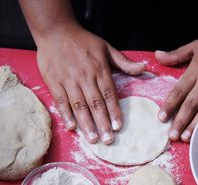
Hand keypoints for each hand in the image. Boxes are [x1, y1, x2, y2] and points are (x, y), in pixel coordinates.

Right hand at [37, 25, 144, 143]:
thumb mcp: (106, 47)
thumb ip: (124, 62)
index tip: (119, 127)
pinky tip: (72, 127)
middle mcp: (85, 77)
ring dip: (86, 123)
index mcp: (99, 69)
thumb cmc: (83, 41)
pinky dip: (66, 115)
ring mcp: (68, 80)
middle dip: (102, 123)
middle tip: (108, 140)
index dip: (114, 111)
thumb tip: (143, 68)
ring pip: (79, 105)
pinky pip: (61, 101)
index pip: (109, 94)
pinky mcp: (54, 82)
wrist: (55, 31)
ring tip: (93, 139)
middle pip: (95, 103)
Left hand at [155, 34, 197, 141]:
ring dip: (196, 124)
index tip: (161, 118)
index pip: (179, 91)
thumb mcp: (196, 45)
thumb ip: (176, 55)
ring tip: (186, 137)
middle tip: (172, 136)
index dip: (169, 106)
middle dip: (180, 121)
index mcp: (196, 70)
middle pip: (191, 105)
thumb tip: (157, 55)